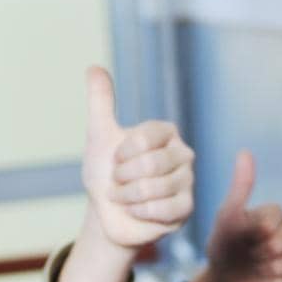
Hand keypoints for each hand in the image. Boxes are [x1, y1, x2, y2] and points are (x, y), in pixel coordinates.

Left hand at [82, 68, 193, 249]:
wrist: (109, 213)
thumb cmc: (107, 174)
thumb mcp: (100, 136)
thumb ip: (101, 102)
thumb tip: (93, 67)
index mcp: (166, 132)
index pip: (144, 138)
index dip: (121, 154)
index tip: (116, 160)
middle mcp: (183, 154)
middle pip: (150, 164)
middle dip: (122, 178)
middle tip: (118, 182)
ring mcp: (188, 181)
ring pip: (152, 189)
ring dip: (126, 197)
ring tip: (125, 197)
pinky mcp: (186, 208)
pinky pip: (160, 209)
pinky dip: (138, 212)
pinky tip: (136, 211)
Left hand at [205, 151, 281, 281]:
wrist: (223, 278)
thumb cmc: (224, 244)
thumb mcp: (228, 216)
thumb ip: (241, 187)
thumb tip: (245, 152)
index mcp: (275, 214)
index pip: (274, 220)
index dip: (255, 232)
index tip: (243, 235)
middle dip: (261, 252)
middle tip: (250, 253)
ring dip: (266, 269)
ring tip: (256, 266)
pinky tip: (265, 280)